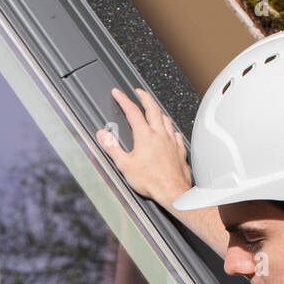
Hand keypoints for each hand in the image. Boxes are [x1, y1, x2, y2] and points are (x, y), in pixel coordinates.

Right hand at [97, 87, 192, 206]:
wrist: (173, 192)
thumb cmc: (152, 182)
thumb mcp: (125, 165)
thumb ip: (112, 148)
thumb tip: (103, 135)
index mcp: (145, 136)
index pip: (132, 111)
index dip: (123, 99)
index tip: (117, 93)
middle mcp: (160, 134)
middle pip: (152, 107)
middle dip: (144, 96)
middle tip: (138, 92)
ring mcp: (171, 141)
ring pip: (165, 118)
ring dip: (158, 110)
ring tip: (153, 108)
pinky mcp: (180, 149)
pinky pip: (175, 132)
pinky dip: (170, 127)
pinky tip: (169, 131)